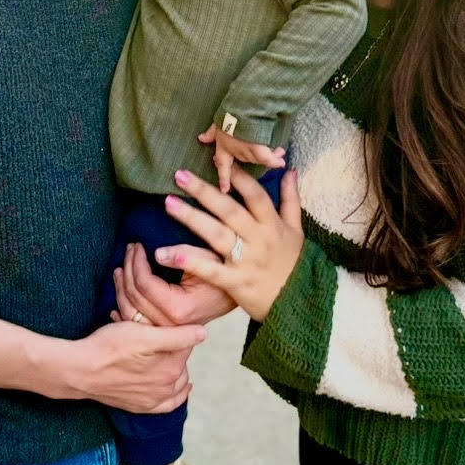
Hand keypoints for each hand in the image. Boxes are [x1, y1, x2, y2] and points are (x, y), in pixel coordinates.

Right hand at [66, 321, 204, 413]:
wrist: (79, 370)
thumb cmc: (109, 347)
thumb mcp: (144, 333)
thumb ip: (177, 335)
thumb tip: (203, 334)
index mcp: (172, 369)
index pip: (187, 343)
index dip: (174, 328)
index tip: (159, 321)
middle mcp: (167, 389)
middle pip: (181, 361)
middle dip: (173, 348)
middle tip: (152, 335)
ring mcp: (153, 401)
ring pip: (176, 382)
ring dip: (173, 368)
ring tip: (160, 354)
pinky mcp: (140, 407)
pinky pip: (166, 404)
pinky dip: (173, 394)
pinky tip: (172, 386)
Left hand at [112, 243, 236, 327]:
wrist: (234, 295)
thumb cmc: (225, 274)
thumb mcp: (209, 260)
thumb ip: (184, 256)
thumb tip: (157, 253)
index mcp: (179, 308)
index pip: (145, 284)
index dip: (137, 261)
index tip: (137, 245)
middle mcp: (170, 324)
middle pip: (134, 296)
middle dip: (128, 268)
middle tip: (130, 248)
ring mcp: (165, 330)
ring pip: (129, 308)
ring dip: (122, 284)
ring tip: (122, 265)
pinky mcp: (163, 329)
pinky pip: (134, 318)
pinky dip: (123, 302)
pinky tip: (121, 288)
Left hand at [154, 168, 304, 321]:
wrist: (299, 305)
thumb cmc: (294, 265)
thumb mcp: (296, 230)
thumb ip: (290, 199)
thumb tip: (288, 170)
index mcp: (272, 224)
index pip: (254, 194)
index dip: (237, 176)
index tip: (218, 159)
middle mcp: (259, 239)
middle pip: (229, 210)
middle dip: (204, 191)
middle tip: (179, 175)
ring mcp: (246, 261)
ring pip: (216, 234)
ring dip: (191, 218)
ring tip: (168, 203)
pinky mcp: (235, 283)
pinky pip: (209, 270)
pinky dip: (189, 261)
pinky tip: (166, 254)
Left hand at [197, 123, 285, 193]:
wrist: (241, 113)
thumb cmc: (229, 116)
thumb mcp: (218, 124)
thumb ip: (211, 133)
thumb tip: (201, 138)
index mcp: (224, 148)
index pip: (223, 167)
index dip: (224, 179)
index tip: (225, 190)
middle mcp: (236, 153)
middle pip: (245, 159)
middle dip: (254, 158)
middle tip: (261, 158)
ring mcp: (248, 153)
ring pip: (258, 158)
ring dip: (270, 156)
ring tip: (280, 155)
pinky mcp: (259, 150)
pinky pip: (267, 158)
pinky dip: (274, 160)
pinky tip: (281, 163)